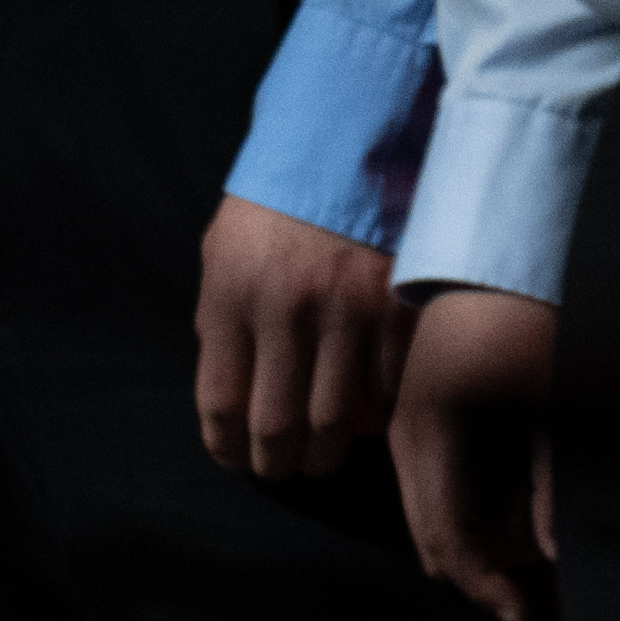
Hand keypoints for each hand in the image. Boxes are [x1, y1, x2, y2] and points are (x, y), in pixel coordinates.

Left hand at [193, 196, 397, 481]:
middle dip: (275, 462)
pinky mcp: (397, 313)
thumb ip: (222, 321)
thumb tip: (229, 398)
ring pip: (335, 423)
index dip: (226, 446)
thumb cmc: (274, 210)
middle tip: (279, 467)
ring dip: (323, 454)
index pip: (221, 401)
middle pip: (278, 425)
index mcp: (232, 293)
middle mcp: (287, 309)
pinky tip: (363, 420)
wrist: (344, 152)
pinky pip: (386, 394)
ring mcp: (347, 313)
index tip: (233, 458)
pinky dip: (374, 420)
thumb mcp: (223, 255)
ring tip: (318, 456)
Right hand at [391, 289, 557, 620]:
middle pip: (428, 523)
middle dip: (479, 557)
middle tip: (537, 557)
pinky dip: (470, 493)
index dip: (480, 585)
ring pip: (431, 498)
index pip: (442, 536)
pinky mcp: (424, 393)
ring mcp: (411, 405)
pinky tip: (514, 488)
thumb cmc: (544, 316)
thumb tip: (544, 553)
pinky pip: (436, 467)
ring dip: (476, 525)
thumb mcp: (562, 406)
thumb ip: (554, 486)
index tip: (520, 615)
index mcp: (433, 425)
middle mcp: (409, 420)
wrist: (518, 239)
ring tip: (534, 515)